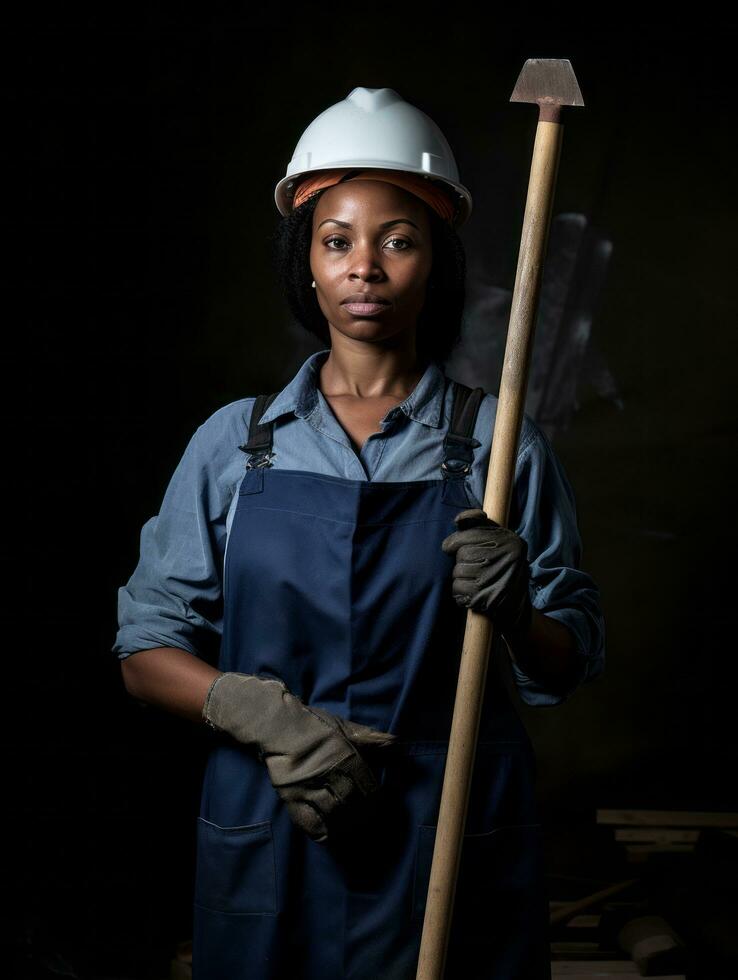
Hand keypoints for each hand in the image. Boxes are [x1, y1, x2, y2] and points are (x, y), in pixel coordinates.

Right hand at [202, 673, 395, 842]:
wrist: (279, 726)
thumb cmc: (317, 727)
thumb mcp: (347, 729)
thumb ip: (373, 740)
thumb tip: (399, 744)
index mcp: (344, 758)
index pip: (367, 788)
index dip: (375, 800)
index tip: (378, 805)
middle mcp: (328, 775)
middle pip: (351, 804)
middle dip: (362, 815)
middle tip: (367, 820)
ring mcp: (308, 788)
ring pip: (332, 816)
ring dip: (346, 825)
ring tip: (352, 827)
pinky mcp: (291, 798)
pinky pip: (309, 823)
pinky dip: (322, 831)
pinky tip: (330, 832)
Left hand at [441, 508, 532, 637]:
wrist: (518, 606)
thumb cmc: (502, 566)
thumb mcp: (498, 540)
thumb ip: (477, 524)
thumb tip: (458, 520)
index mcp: (508, 541)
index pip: (467, 536)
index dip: (453, 542)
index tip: (450, 548)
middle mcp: (505, 558)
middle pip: (462, 555)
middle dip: (461, 562)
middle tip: (473, 568)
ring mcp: (495, 578)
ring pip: (458, 573)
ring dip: (460, 579)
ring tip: (475, 581)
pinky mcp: (486, 598)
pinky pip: (458, 591)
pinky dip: (460, 593)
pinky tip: (473, 593)